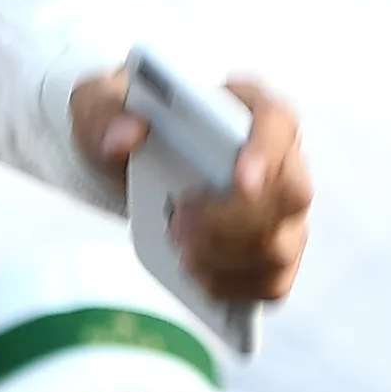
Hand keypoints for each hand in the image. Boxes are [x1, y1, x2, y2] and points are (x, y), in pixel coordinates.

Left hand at [68, 69, 312, 305]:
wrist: (128, 163)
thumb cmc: (127, 122)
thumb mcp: (100, 104)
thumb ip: (105, 111)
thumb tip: (124, 137)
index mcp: (245, 104)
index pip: (278, 121)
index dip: (268, 152)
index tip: (240, 180)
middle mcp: (276, 156)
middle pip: (290, 191)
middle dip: (233, 220)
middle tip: (178, 225)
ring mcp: (279, 208)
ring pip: (283, 244)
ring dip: (227, 258)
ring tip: (179, 252)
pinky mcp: (269, 251)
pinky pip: (272, 282)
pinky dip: (232, 287)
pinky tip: (195, 276)